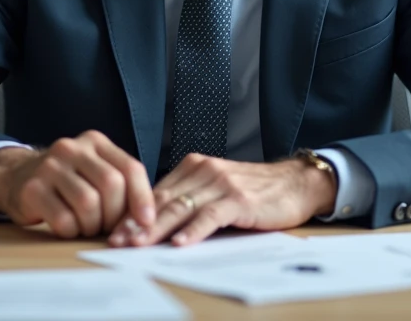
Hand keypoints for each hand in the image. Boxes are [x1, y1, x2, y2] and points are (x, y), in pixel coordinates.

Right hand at [0, 130, 155, 237]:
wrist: (16, 177)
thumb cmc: (66, 181)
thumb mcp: (94, 171)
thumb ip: (121, 186)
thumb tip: (147, 220)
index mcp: (95, 142)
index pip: (130, 168)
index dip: (142, 198)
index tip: (146, 222)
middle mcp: (72, 148)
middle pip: (111, 185)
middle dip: (115, 215)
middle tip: (109, 227)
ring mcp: (49, 166)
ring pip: (88, 204)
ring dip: (93, 225)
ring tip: (87, 226)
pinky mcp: (32, 189)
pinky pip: (64, 219)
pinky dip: (72, 231)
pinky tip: (68, 227)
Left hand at [108, 154, 336, 247]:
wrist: (295, 182)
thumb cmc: (255, 190)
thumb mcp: (217, 188)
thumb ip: (190, 198)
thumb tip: (156, 223)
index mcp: (194, 167)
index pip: (156, 193)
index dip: (134, 214)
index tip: (115, 233)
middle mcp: (204, 171)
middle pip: (163, 201)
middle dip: (137, 223)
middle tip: (118, 242)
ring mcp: (221, 184)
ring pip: (181, 208)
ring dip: (157, 229)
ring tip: (139, 245)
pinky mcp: (240, 200)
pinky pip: (211, 216)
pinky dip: (194, 231)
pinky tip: (180, 243)